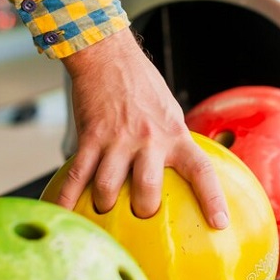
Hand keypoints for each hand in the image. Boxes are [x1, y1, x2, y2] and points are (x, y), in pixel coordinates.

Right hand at [51, 29, 228, 228]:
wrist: (110, 57)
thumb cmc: (143, 87)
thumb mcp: (171, 113)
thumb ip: (174, 142)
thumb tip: (180, 172)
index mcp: (176, 136)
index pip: (202, 170)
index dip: (212, 198)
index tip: (219, 223)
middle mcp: (150, 140)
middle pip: (148, 190)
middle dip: (143, 210)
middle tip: (140, 213)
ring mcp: (118, 140)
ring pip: (108, 188)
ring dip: (104, 204)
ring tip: (104, 206)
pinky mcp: (91, 137)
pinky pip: (77, 175)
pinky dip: (66, 198)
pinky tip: (60, 213)